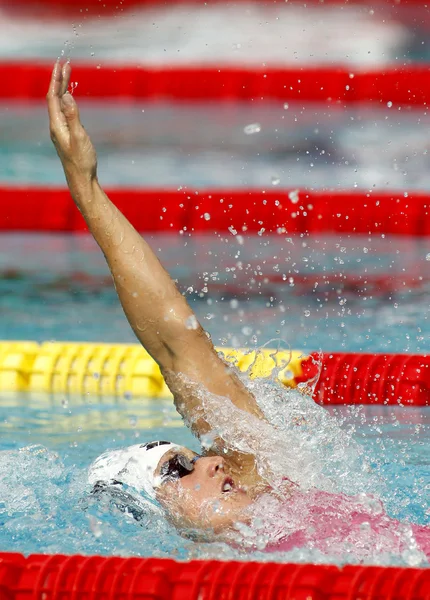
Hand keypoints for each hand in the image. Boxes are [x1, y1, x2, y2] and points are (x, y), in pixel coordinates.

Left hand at [47, 61, 97, 183]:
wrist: (82, 180)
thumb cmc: (82, 161)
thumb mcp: (79, 137)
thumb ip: (73, 116)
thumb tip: (67, 96)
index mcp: (57, 125)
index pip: (53, 97)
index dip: (56, 80)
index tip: (61, 65)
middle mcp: (56, 126)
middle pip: (55, 98)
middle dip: (59, 81)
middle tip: (65, 65)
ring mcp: (61, 131)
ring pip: (60, 105)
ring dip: (63, 89)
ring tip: (68, 76)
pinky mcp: (68, 135)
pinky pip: (65, 112)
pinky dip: (68, 101)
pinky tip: (71, 99)